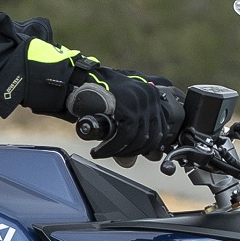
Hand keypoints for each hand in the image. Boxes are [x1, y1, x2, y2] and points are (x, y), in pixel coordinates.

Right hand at [66, 66, 183, 161]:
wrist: (78, 81)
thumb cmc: (96, 96)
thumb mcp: (120, 111)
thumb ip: (130, 131)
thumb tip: (133, 159)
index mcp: (151, 95)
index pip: (161, 129)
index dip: (148, 147)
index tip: (135, 153)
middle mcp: (150, 96)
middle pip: (152, 136)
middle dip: (134, 151)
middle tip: (117, 155)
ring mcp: (141, 101)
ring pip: (139, 139)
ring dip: (121, 151)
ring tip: (104, 153)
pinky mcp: (128, 107)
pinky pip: (125, 136)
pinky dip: (111, 148)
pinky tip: (100, 151)